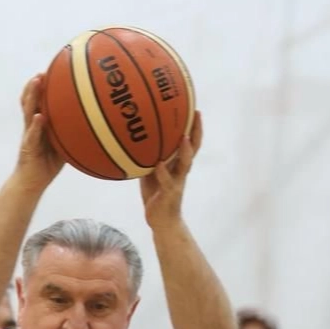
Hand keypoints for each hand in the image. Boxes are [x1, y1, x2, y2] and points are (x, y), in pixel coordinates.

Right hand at [14, 73, 63, 191]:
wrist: (31, 183)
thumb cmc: (47, 165)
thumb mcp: (63, 146)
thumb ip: (72, 134)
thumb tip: (94, 126)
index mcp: (39, 125)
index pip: (38, 101)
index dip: (42, 87)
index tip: (50, 71)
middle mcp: (32, 126)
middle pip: (30, 100)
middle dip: (35, 85)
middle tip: (42, 71)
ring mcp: (28, 135)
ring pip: (28, 111)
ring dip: (32, 95)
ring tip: (37, 82)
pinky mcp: (27, 147)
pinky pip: (32, 134)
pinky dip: (36, 125)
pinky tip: (39, 117)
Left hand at [140, 110, 202, 225]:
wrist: (161, 221)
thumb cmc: (155, 195)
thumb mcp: (149, 173)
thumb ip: (146, 158)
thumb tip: (132, 140)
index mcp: (178, 164)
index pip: (190, 142)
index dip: (193, 126)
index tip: (194, 107)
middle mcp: (181, 171)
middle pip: (194, 148)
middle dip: (196, 131)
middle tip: (197, 114)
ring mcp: (177, 182)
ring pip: (185, 163)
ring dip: (185, 150)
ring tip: (184, 137)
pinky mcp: (169, 193)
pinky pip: (167, 181)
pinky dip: (163, 172)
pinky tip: (158, 163)